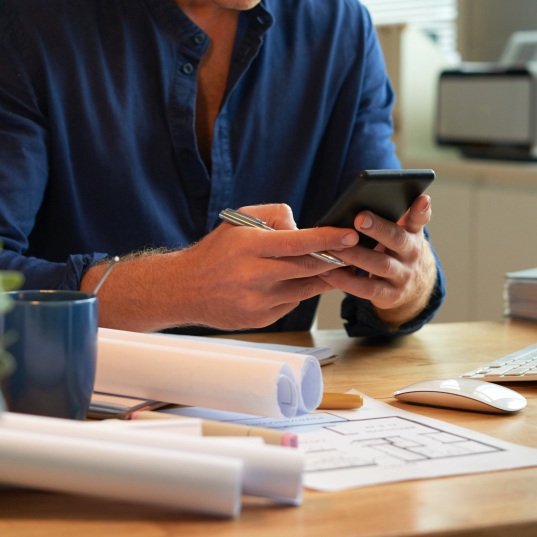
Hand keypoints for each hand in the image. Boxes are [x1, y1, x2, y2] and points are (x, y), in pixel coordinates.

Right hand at [81, 204, 358, 331]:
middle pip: (307, 268)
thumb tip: (305, 230)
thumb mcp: (239, 220)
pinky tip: (293, 283)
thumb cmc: (216, 251)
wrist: (183, 289)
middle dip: (333, 259)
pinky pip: (292, 303)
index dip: (328, 239)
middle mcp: (253, 276)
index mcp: (248, 246)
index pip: (298, 243)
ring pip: (304, 288)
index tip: (351, 236)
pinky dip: (298, 292)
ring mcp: (257, 302)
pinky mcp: (259, 320)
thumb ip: (275, 216)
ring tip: (330, 266)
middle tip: (353, 251)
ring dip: (320, 277)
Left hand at [318, 195, 435, 327]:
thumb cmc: (396, 252)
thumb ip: (394, 216)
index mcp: (412, 234)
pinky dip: (346, 281)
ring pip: (380, 265)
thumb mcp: (402, 234)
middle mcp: (411, 254)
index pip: (419, 219)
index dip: (421, 209)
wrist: (411, 289)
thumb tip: (369, 196)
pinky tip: (327, 271)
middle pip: (397, 239)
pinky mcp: (390, 295)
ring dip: (356, 255)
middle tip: (360, 218)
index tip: (422, 198)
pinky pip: (366, 288)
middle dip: (378, 228)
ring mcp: (402, 276)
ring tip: (335, 246)